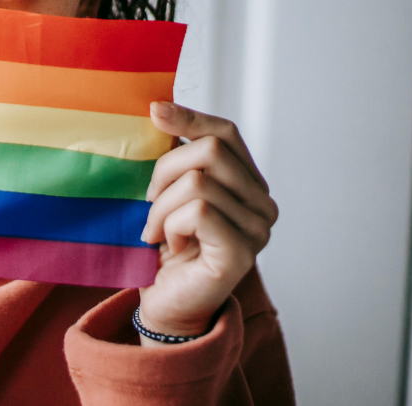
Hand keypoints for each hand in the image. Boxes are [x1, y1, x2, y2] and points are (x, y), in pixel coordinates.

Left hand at [136, 102, 276, 345]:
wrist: (164, 302)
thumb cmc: (164, 248)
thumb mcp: (166, 191)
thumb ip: (174, 156)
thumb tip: (159, 107)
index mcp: (247, 184)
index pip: (226, 133)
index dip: (190, 118)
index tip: (154, 111)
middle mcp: (262, 204)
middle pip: (209, 151)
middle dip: (164, 172)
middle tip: (149, 203)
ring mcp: (257, 229)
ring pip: (198, 182)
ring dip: (161, 206)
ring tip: (155, 230)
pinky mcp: (242, 252)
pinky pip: (198, 212)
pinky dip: (170, 225)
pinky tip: (169, 245)